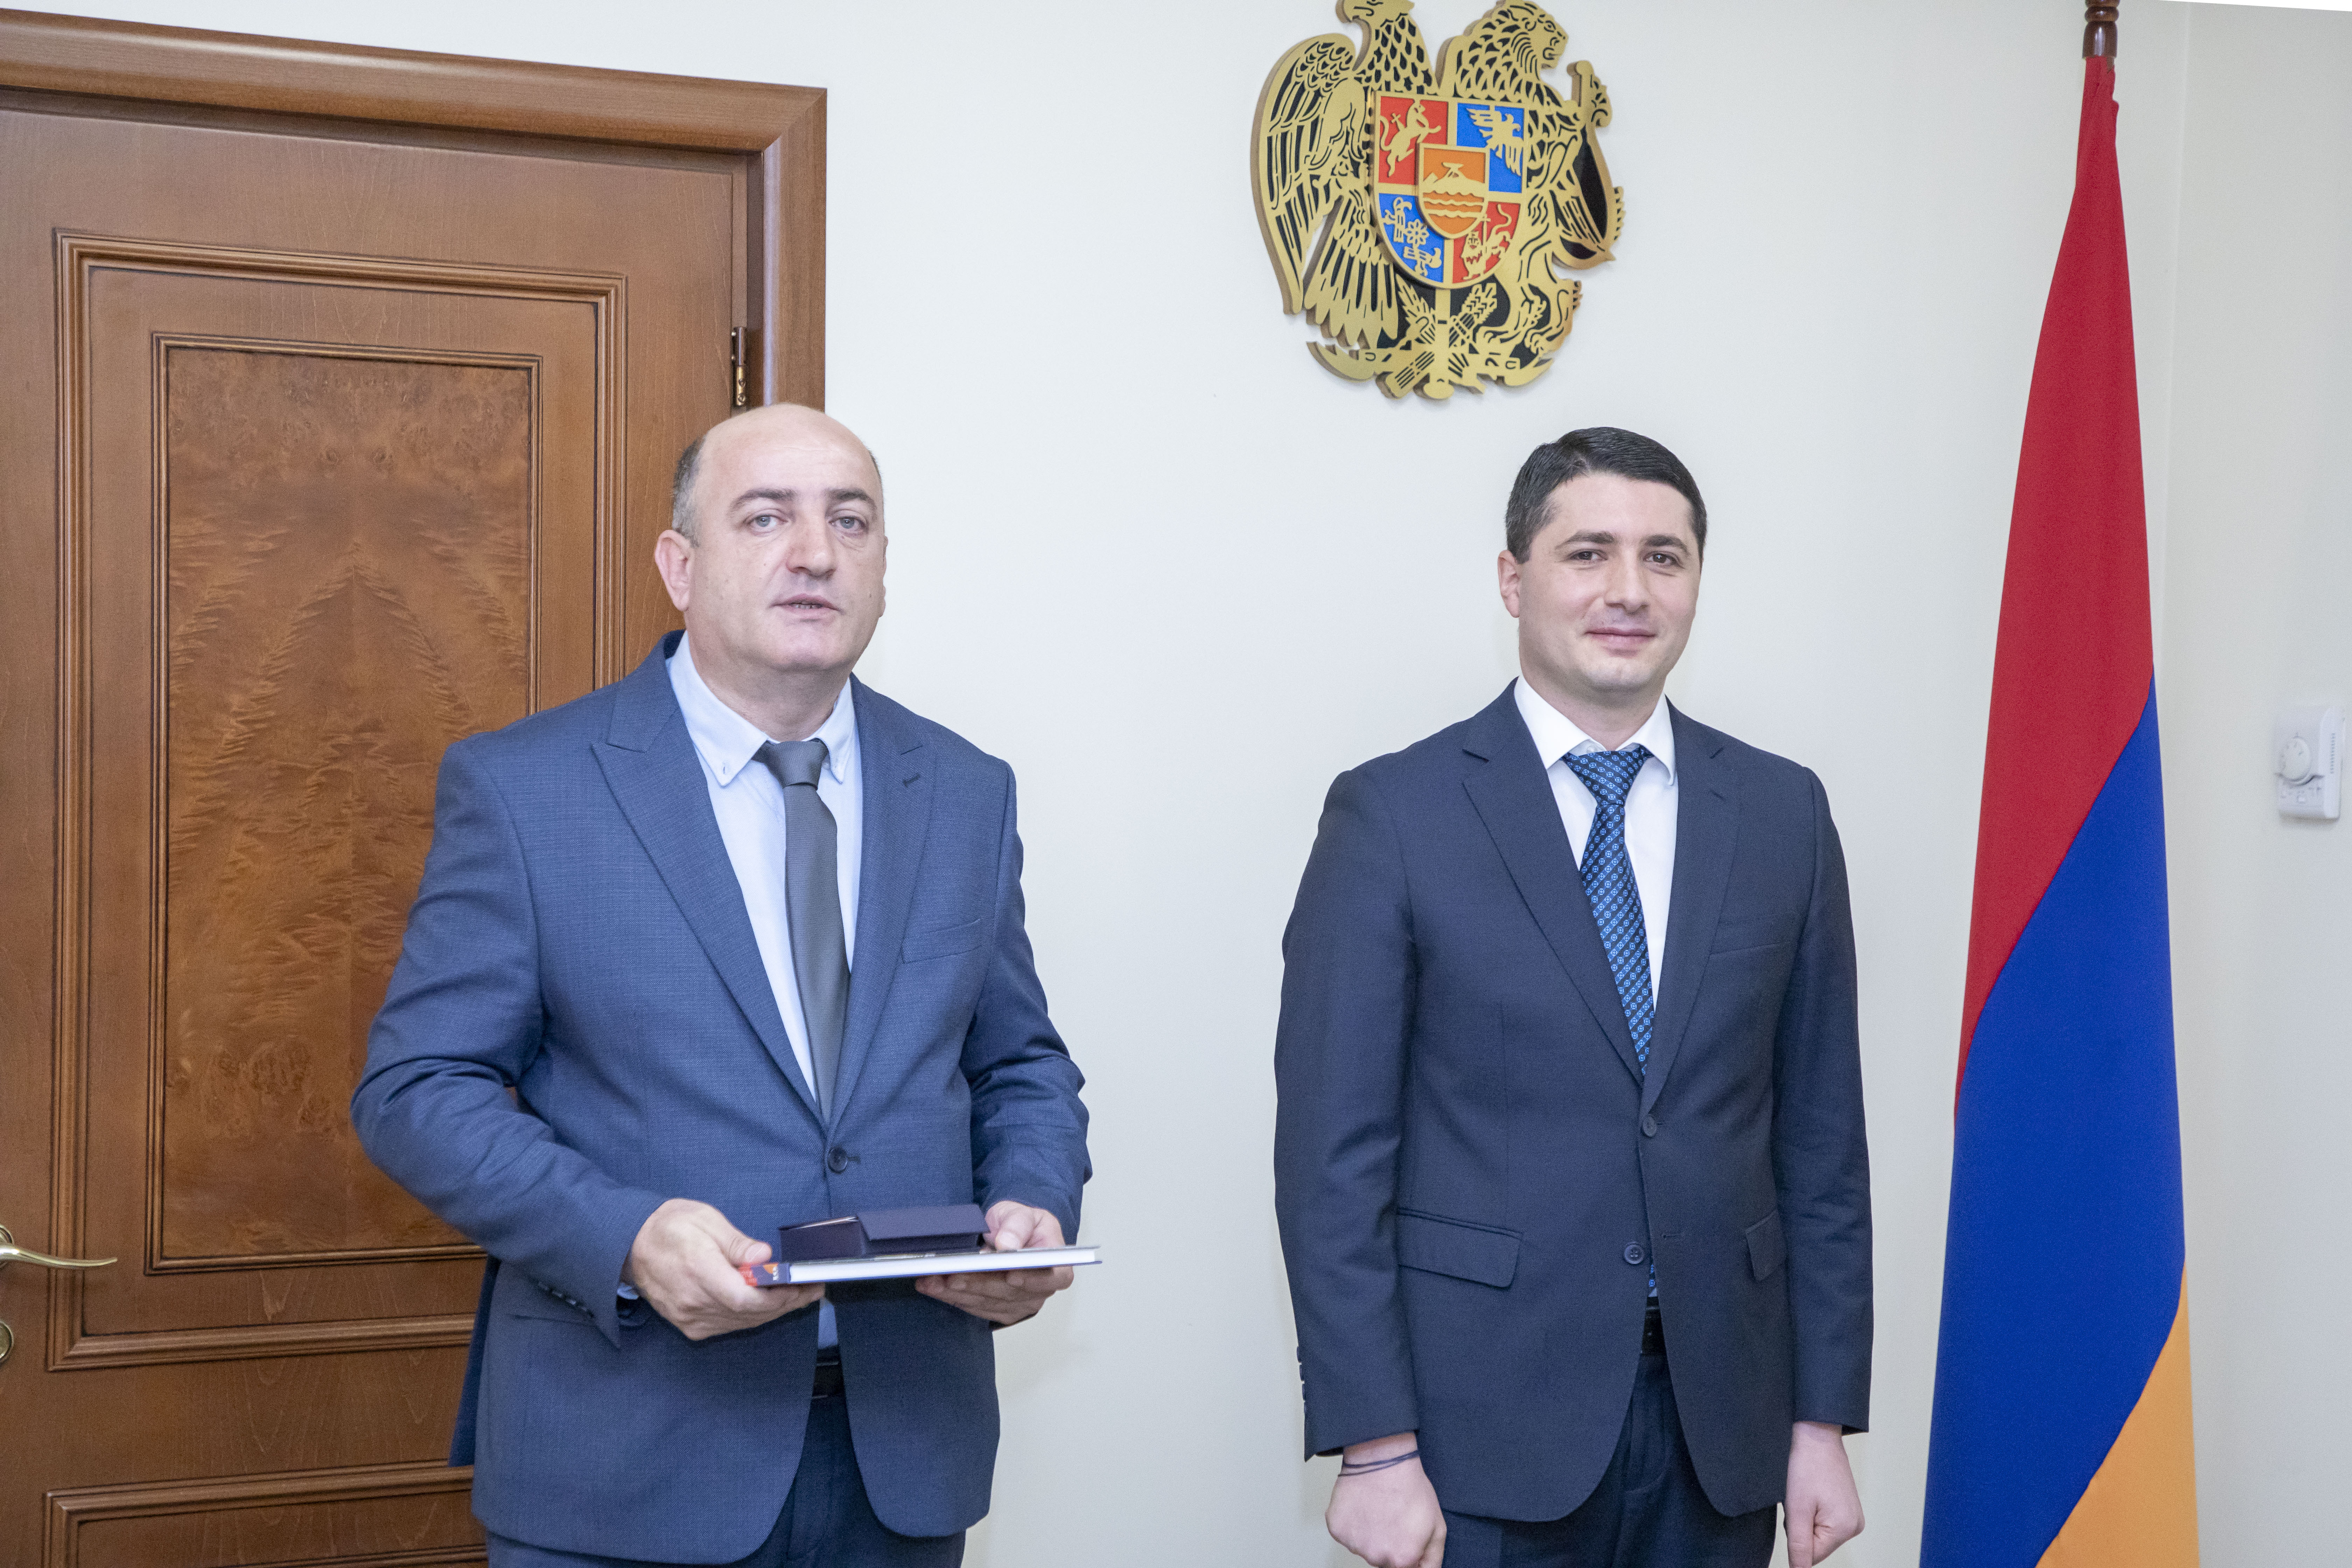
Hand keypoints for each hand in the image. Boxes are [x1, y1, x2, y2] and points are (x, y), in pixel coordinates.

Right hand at [625, 1197, 822, 1340]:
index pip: (743, 1298)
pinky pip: (730, 1325)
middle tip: (813, 1288)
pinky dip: (754, 1315)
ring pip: (743, 1322)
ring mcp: (690, 1318)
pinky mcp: (690, 1326)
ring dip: (774, 1310)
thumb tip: (764, 1257)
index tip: (801, 1286)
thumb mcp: (705, 1219)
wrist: (632, 1246)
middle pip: (749, 1313)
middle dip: (786, 1302)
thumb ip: (737, 1242)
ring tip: (802, 1294)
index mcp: (698, 1272)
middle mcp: (693, 1303)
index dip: (776, 1297)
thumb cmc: (670, 1227)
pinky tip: (772, 1304)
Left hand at [913, 1201, 1074, 1325]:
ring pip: (987, 1302)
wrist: (1007, 1234)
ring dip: (958, 1292)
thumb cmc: (1020, 1224)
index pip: (1052, 1278)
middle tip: (953, 1274)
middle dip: (978, 1283)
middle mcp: (1039, 1290)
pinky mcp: (997, 1310)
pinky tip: (934, 1286)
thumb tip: (1007, 1244)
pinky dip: (952, 1296)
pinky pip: (973, 1307)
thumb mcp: (1022, 1213)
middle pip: (1011, 1292)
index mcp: (1056, 1266)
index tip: (1011, 1274)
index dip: (1032, 1279)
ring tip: (933, 1279)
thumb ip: (1017, 1225)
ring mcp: (1018, 1304)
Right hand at [1327, 1432, 1443, 1567]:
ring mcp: (1353, 1543)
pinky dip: (1353, 1523)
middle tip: (1392, 1516)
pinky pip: (1346, 1533)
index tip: (1405, 1532)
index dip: (1406, 1549)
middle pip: (1381, 1559)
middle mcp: (1375, 1556)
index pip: (1403, 1567)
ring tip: (1377, 1508)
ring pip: (1363, 1546)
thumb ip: (1432, 1558)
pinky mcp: (1336, 1528)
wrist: (1382, 1458)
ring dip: (1369, 1533)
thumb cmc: (1409, 1487)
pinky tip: (1363, 1505)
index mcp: (1401, 1559)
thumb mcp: (1437, 1525)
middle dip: (1388, 1543)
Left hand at [1785, 1420, 1863, 1566]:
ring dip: (1805, 1519)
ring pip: (1818, 1533)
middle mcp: (1854, 1526)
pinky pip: (1823, 1522)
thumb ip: (1799, 1547)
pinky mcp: (1847, 1507)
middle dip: (1800, 1528)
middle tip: (1799, 1501)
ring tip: (1805, 1495)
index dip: (1795, 1538)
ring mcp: (1853, 1516)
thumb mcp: (1797, 1510)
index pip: (1812, 1556)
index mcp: (1845, 1529)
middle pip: (1816, 1545)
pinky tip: (1811, 1494)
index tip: (1794, 1513)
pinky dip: (1812, 1512)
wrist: (1817, 1436)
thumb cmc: (1806, 1467)